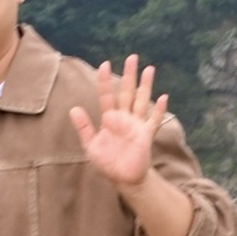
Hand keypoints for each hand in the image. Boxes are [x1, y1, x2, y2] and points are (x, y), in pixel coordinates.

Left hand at [69, 55, 168, 190]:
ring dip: (145, 85)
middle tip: (132, 57)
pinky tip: (162, 98)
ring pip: (141, 100)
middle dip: (129, 75)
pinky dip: (158, 110)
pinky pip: (154, 121)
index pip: (106, 96)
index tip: (104, 64)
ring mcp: (136, 125)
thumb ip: (83, 127)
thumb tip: (73, 109)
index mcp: (110, 119)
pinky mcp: (146, 136)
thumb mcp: (90, 145)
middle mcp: (124, 118)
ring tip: (149, 68)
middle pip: (127, 92)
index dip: (104, 81)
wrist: (122, 178)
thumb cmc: (107, 162)